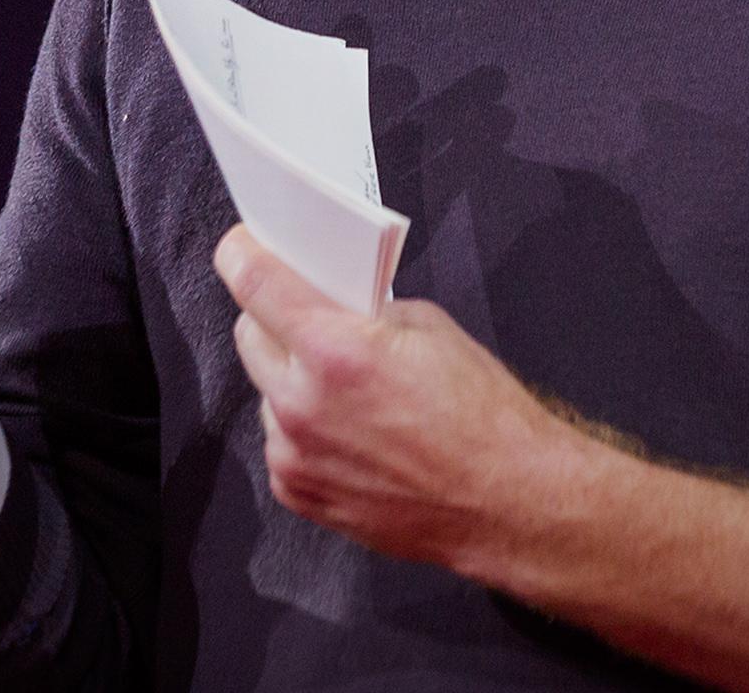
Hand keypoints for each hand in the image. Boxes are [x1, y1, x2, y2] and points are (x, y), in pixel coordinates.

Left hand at [213, 224, 583, 577]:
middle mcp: (303, 404)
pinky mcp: (299, 493)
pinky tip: (349, 430)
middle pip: (249, 335)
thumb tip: (331, 301)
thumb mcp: (429, 328)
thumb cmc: (481, 414)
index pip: (254, 283)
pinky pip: (280, 440)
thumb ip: (365, 311)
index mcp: (334, 350)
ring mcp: (296, 455)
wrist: (506, 501)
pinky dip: (303, 427)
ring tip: (345, 387)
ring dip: (292, 378)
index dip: (242, 255)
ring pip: (266, 391)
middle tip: (312, 317)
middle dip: (274, 317)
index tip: (242, 247)